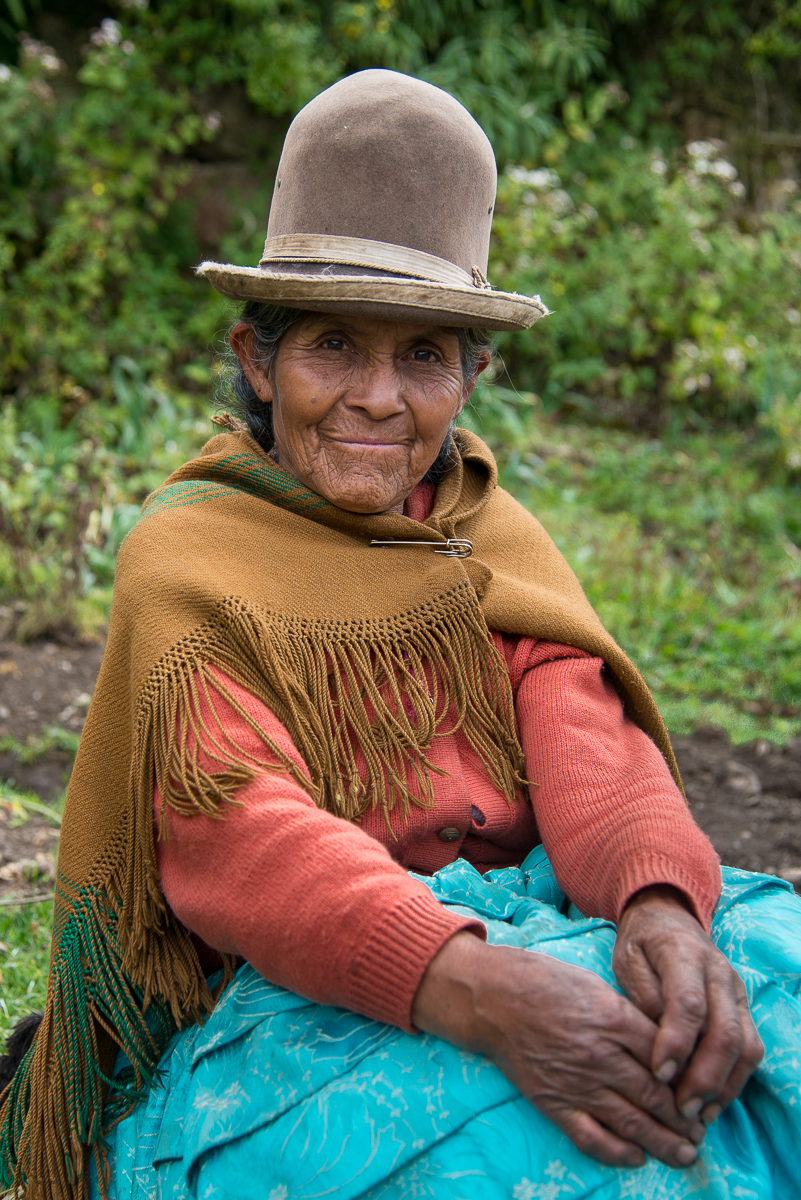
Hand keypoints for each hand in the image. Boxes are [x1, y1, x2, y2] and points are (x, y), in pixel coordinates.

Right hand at [411, 932, 705, 1168]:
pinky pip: (592, 1136)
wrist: (491, 998)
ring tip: (686, 1152)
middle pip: (655, 1095)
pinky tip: (636, 1156)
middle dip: (684, 1117)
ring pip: (631, 1122)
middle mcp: (599, 1054)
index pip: (665, 1056)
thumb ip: (627, 1014)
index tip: (702, 1088)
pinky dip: (617, 1151)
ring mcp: (576, 1082)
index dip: (689, 1077)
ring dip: (663, 1141)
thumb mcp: (592, 983)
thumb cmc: (541, 980)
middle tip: (702, 1129)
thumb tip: (660, 1043)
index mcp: (611, 1018)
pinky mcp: (553, 1102)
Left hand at [613, 886, 763, 1124]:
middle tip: (680, 1107)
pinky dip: (734, 1081)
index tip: (658, 1073)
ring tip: (698, 1114)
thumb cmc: (641, 942)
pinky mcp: (743, 1008)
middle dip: (704, 1077)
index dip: (677, 1043)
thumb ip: (641, 995)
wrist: (667, 916)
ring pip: (745, 1046)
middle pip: (725, 1032)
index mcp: (685, 954)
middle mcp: (720, 973)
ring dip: (724, 1086)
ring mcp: (736, 992)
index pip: (690, 1004)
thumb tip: (657, 1040)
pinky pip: (750, 1049)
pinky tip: (711, 1102)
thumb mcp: (627, 958)